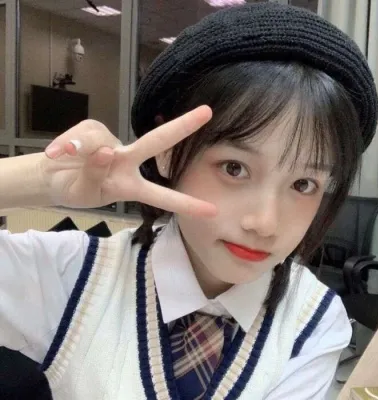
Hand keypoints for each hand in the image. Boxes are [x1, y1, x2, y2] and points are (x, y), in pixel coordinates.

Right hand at [42, 105, 216, 216]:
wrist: (50, 176)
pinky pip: (83, 133)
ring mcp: (111, 143)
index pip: (162, 196)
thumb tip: (107, 151)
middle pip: (156, 142)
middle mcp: (127, 162)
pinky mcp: (93, 128)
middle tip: (207, 112)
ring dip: (79, 148)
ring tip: (63, 156)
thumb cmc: (73, 189)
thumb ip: (93, 175)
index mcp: (131, 187)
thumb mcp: (83, 193)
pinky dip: (67, 142)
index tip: (212, 210)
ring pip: (101, 139)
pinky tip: (58, 152)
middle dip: (181, 127)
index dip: (185, 204)